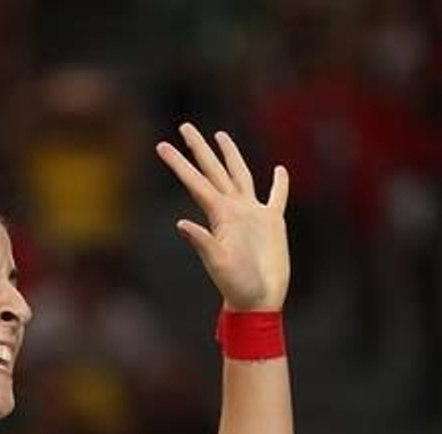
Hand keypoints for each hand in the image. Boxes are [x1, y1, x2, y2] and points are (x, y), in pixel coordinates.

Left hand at [157, 124, 289, 311]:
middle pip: (214, 171)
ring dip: (230, 156)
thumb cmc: (236, 285)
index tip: (162, 145)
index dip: (179, 163)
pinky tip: (279, 171)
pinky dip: (279, 184)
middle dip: (199, 149)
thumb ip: (203, 243)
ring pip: (240, 176)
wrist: (258, 300)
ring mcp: (253, 215)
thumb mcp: (218, 263)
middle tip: (184, 126)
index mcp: (219, 216)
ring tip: (220, 136)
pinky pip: (276, 198)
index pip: (196, 182)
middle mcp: (233, 210)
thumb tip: (181, 224)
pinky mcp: (273, 223)